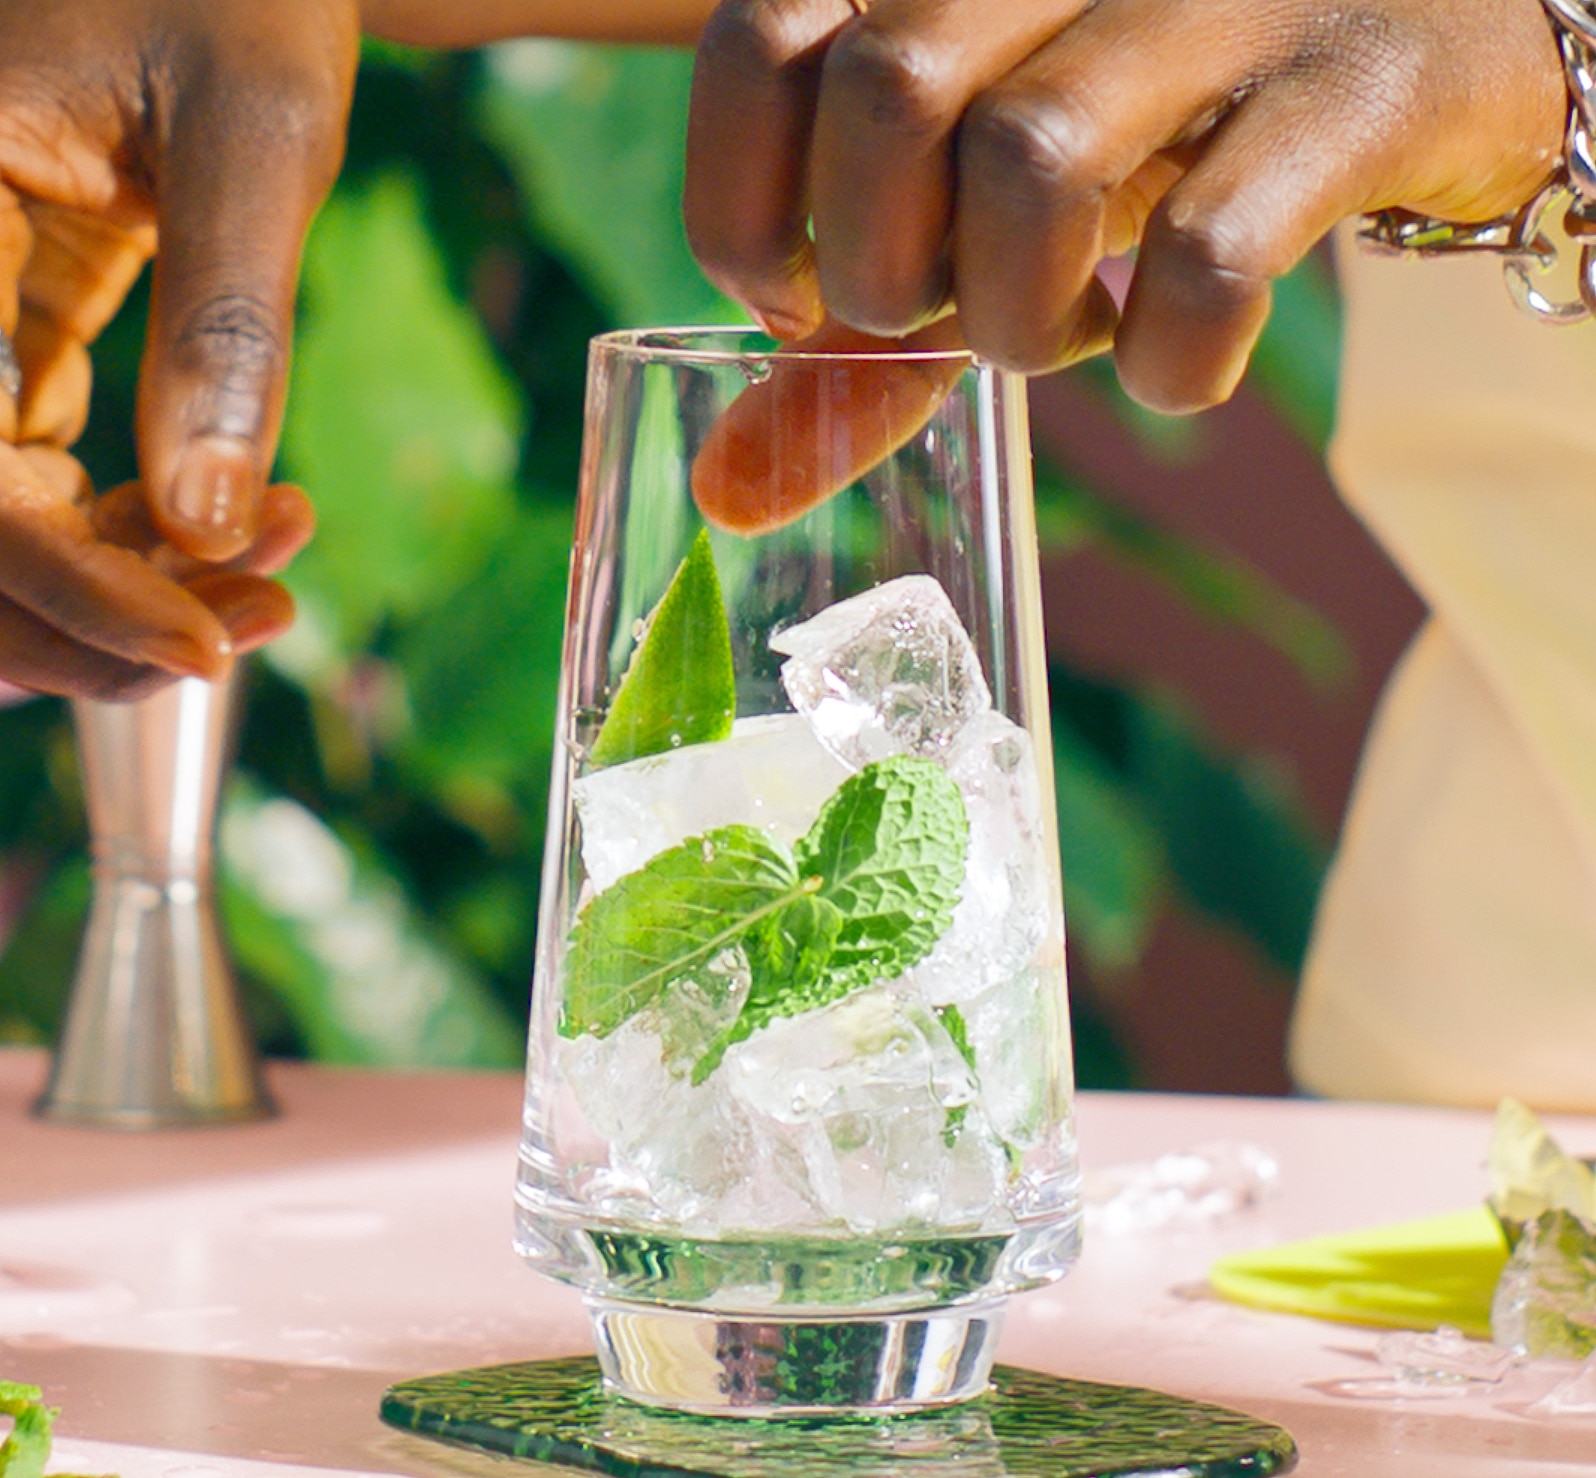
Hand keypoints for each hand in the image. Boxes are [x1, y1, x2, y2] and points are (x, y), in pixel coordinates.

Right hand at [0, 0, 357, 695]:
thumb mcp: (253, 133)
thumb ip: (226, 325)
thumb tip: (212, 526)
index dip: (74, 586)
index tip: (210, 647)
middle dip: (102, 612)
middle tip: (265, 616)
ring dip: (121, 589)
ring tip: (274, 580)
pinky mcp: (0, 345)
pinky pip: (36, 482)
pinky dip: (133, 535)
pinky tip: (255, 522)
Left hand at [684, 0, 1566, 409]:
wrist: (1423, 51)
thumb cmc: (1149, 138)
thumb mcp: (982, 217)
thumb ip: (857, 341)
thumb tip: (724, 496)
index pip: (762, 39)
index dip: (745, 204)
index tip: (799, 296)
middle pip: (887, 95)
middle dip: (886, 271)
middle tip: (947, 320)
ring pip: (1037, 158)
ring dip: (1020, 318)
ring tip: (1063, 335)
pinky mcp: (1357, 83)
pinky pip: (1211, 248)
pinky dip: (1166, 357)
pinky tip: (1172, 365)